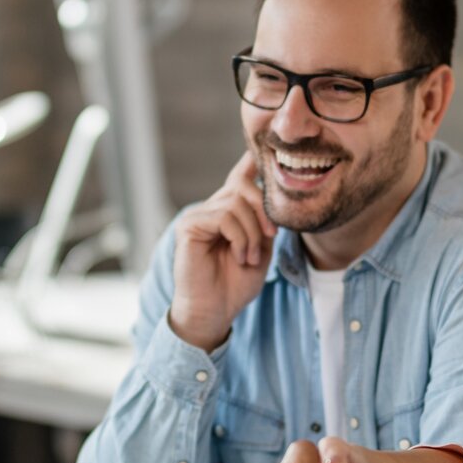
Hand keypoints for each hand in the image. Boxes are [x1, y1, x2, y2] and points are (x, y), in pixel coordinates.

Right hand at [169, 152, 275, 350]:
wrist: (214, 311)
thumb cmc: (235, 285)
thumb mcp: (261, 249)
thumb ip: (264, 223)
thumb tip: (273, 195)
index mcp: (228, 213)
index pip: (239, 178)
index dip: (250, 162)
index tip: (262, 151)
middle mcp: (211, 209)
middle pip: (244, 187)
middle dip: (263, 210)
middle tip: (271, 235)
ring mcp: (199, 216)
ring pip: (236, 202)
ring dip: (253, 232)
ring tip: (249, 256)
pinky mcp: (190, 226)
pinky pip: (224, 216)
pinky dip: (240, 237)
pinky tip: (239, 256)